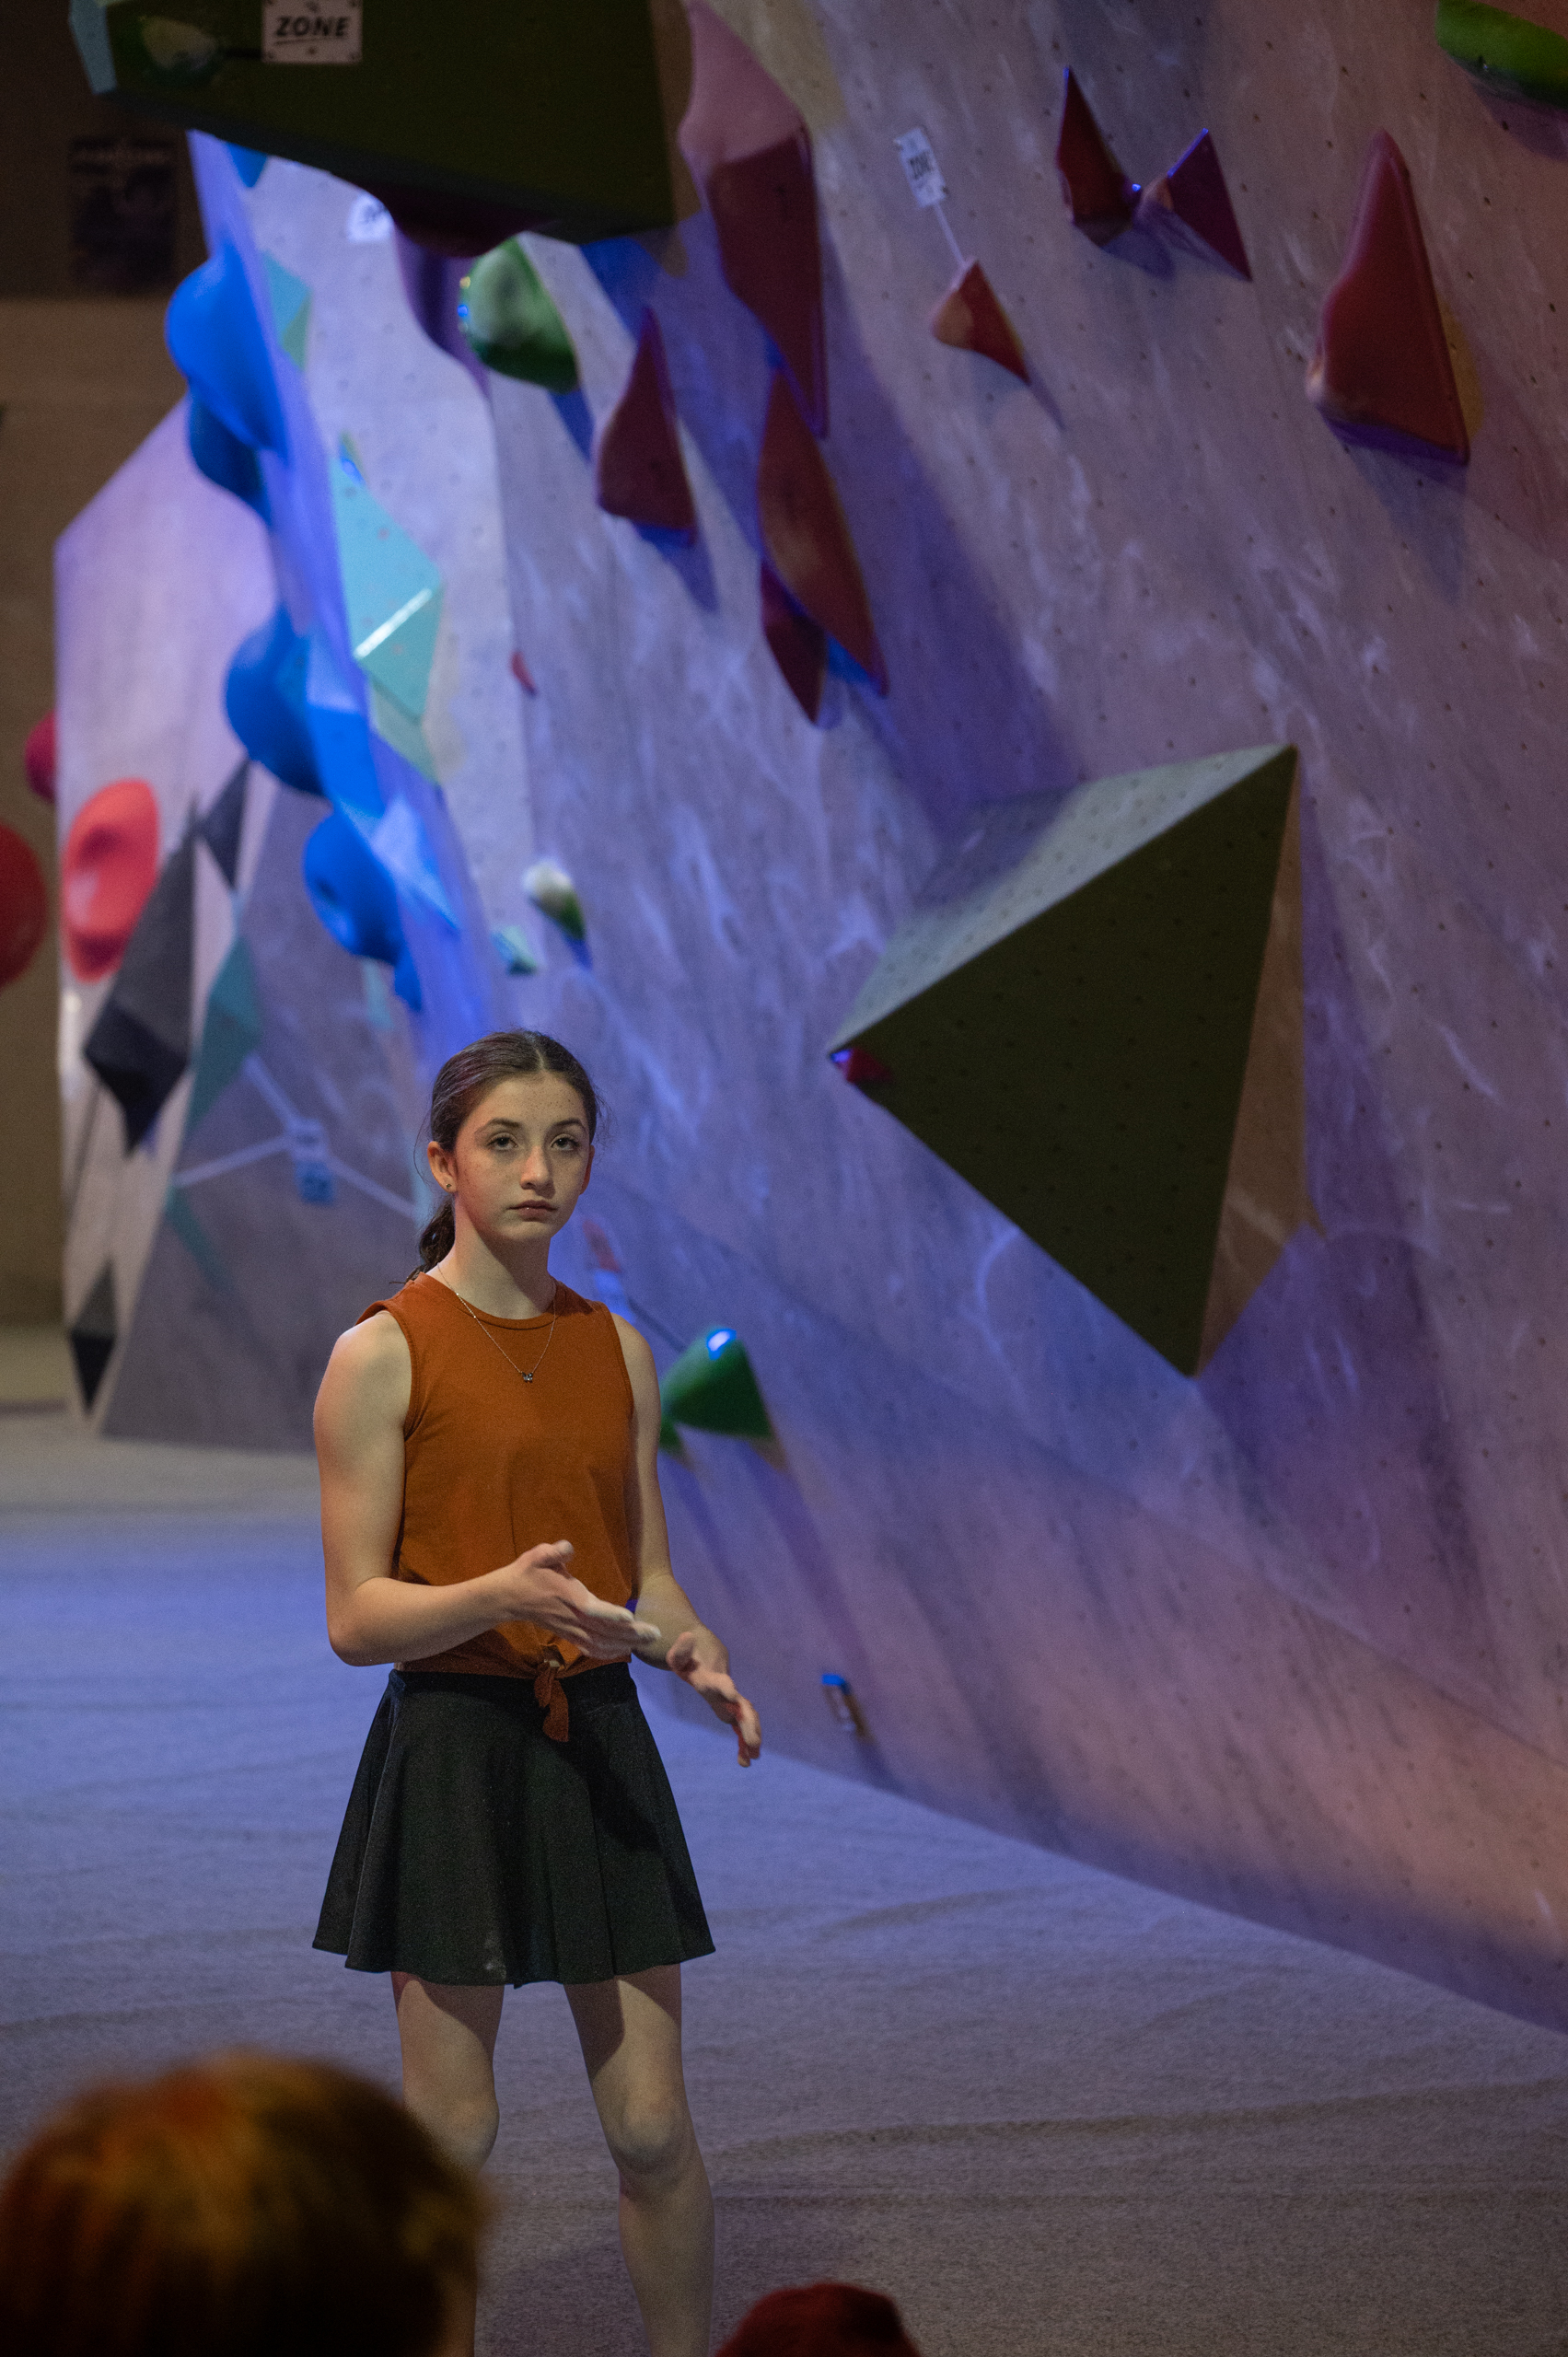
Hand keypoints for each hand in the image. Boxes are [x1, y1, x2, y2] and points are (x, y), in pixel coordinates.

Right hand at [489, 1541, 661, 1662]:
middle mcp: (571, 1617)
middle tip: (656, 1633)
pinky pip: (590, 1649)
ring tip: (648, 1642)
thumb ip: (554, 1552)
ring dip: (625, 1644)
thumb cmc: (527, 1573)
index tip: (631, 1618)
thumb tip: (567, 1547)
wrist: (508, 1597)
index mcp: (568, 1597)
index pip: (592, 1609)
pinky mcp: (568, 1635)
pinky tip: (624, 1651)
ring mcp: (570, 1629)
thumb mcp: (538, 1555)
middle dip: (631, 1634)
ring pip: (600, 1643)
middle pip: (604, 1631)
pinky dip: (608, 1652)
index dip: (611, 1615)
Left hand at [666, 1627, 761, 1765]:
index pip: (722, 1683)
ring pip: (746, 1717)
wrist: (705, 1648)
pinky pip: (740, 1724)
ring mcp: (730, 1699)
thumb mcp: (677, 1653)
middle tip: (754, 1744)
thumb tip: (686, 1637)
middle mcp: (726, 1690)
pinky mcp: (729, 1707)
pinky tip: (746, 1759)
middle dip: (749, 1724)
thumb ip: (680, 1650)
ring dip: (751, 1736)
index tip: (734, 1698)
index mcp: (712, 1678)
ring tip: (752, 1758)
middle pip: (742, 1707)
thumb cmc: (688, 1654)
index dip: (728, 1690)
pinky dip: (744, 1740)